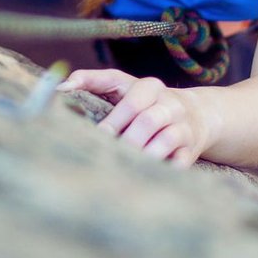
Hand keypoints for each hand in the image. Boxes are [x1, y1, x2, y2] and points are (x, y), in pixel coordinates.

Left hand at [57, 69, 218, 166]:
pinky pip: (180, 161)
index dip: (115, 119)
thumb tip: (61, 86)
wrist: (196, 114)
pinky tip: (147, 176)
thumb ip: (92, 81)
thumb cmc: (145, 100)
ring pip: (165, 140)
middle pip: (148, 121)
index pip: (133, 101)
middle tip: (110, 152)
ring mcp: (183, 127)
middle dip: (127, 139)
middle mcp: (170, 104)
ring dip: (144, 154)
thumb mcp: (122, 84)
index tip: (101, 134)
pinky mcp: (190, 149)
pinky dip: (165, 169)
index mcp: (150, 87)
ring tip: (126, 165)